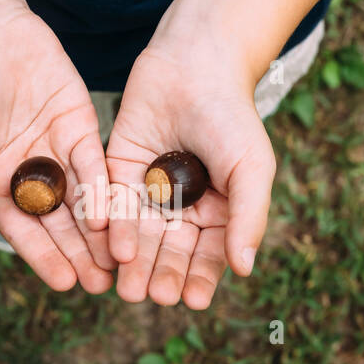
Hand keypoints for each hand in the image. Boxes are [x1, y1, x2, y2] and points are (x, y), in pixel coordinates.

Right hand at [0, 7, 114, 291]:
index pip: (24, 231)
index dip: (44, 257)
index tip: (65, 282)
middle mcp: (30, 176)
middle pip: (60, 224)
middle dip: (80, 254)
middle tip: (102, 284)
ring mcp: (58, 153)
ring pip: (83, 201)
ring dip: (100, 233)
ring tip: (118, 263)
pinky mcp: (81, 127)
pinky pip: (96, 164)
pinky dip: (104, 190)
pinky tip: (116, 215)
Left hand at [105, 35, 274, 308]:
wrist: (195, 63)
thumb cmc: (232, 116)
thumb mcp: (251, 168)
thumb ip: (248, 218)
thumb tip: (244, 270)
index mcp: (217, 213)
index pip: (207, 257)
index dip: (200, 279)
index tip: (193, 300)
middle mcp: (180, 209)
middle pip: (169, 252)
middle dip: (162, 275)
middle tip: (155, 296)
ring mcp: (148, 191)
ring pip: (138, 237)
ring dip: (134, 264)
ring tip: (129, 289)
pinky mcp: (117, 171)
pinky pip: (113, 206)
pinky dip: (113, 229)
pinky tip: (114, 249)